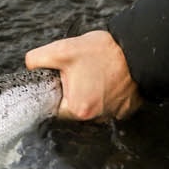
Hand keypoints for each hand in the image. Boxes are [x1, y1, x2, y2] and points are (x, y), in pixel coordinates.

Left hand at [25, 30, 141, 121]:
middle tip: (80, 71)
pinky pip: (107, 103)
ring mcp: (112, 115)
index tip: (61, 79)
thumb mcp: (62, 50)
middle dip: (73, 90)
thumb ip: (37, 59)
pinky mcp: (124, 109)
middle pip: (73, 107)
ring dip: (90, 91)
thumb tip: (30, 66)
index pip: (54, 107)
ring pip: (91, 105)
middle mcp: (96, 117)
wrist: (139, 51)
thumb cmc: (106, 53)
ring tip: (95, 72)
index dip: (55, 90)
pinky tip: (107, 78)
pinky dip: (105, 92)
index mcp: (78, 108)